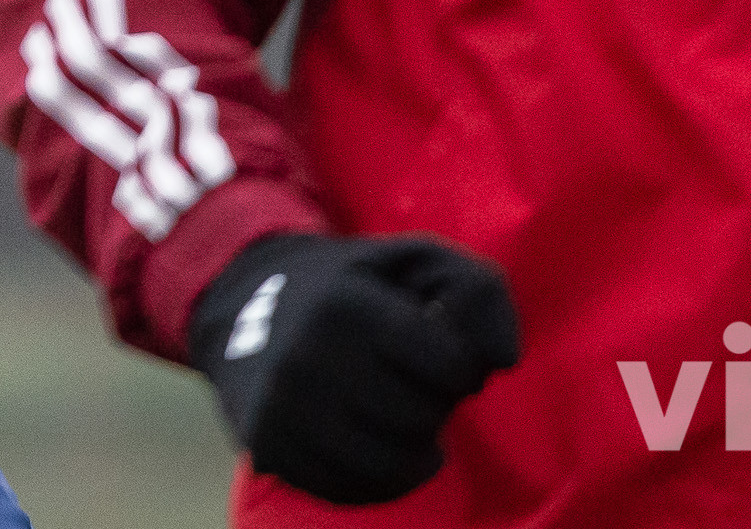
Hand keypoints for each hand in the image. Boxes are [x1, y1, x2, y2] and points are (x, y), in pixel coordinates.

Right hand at [187, 233, 520, 504]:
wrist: (245, 299)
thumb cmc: (357, 286)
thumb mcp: (415, 261)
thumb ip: (478, 292)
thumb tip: (504, 360)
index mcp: (346, 304)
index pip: (451, 366)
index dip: (459, 364)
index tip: (438, 350)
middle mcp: (307, 357)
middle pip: (421, 419)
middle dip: (430, 404)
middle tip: (408, 381)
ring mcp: (283, 406)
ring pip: (389, 466)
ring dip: (410, 448)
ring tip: (399, 417)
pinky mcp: (268, 444)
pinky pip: (349, 489)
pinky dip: (377, 477)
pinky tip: (374, 443)